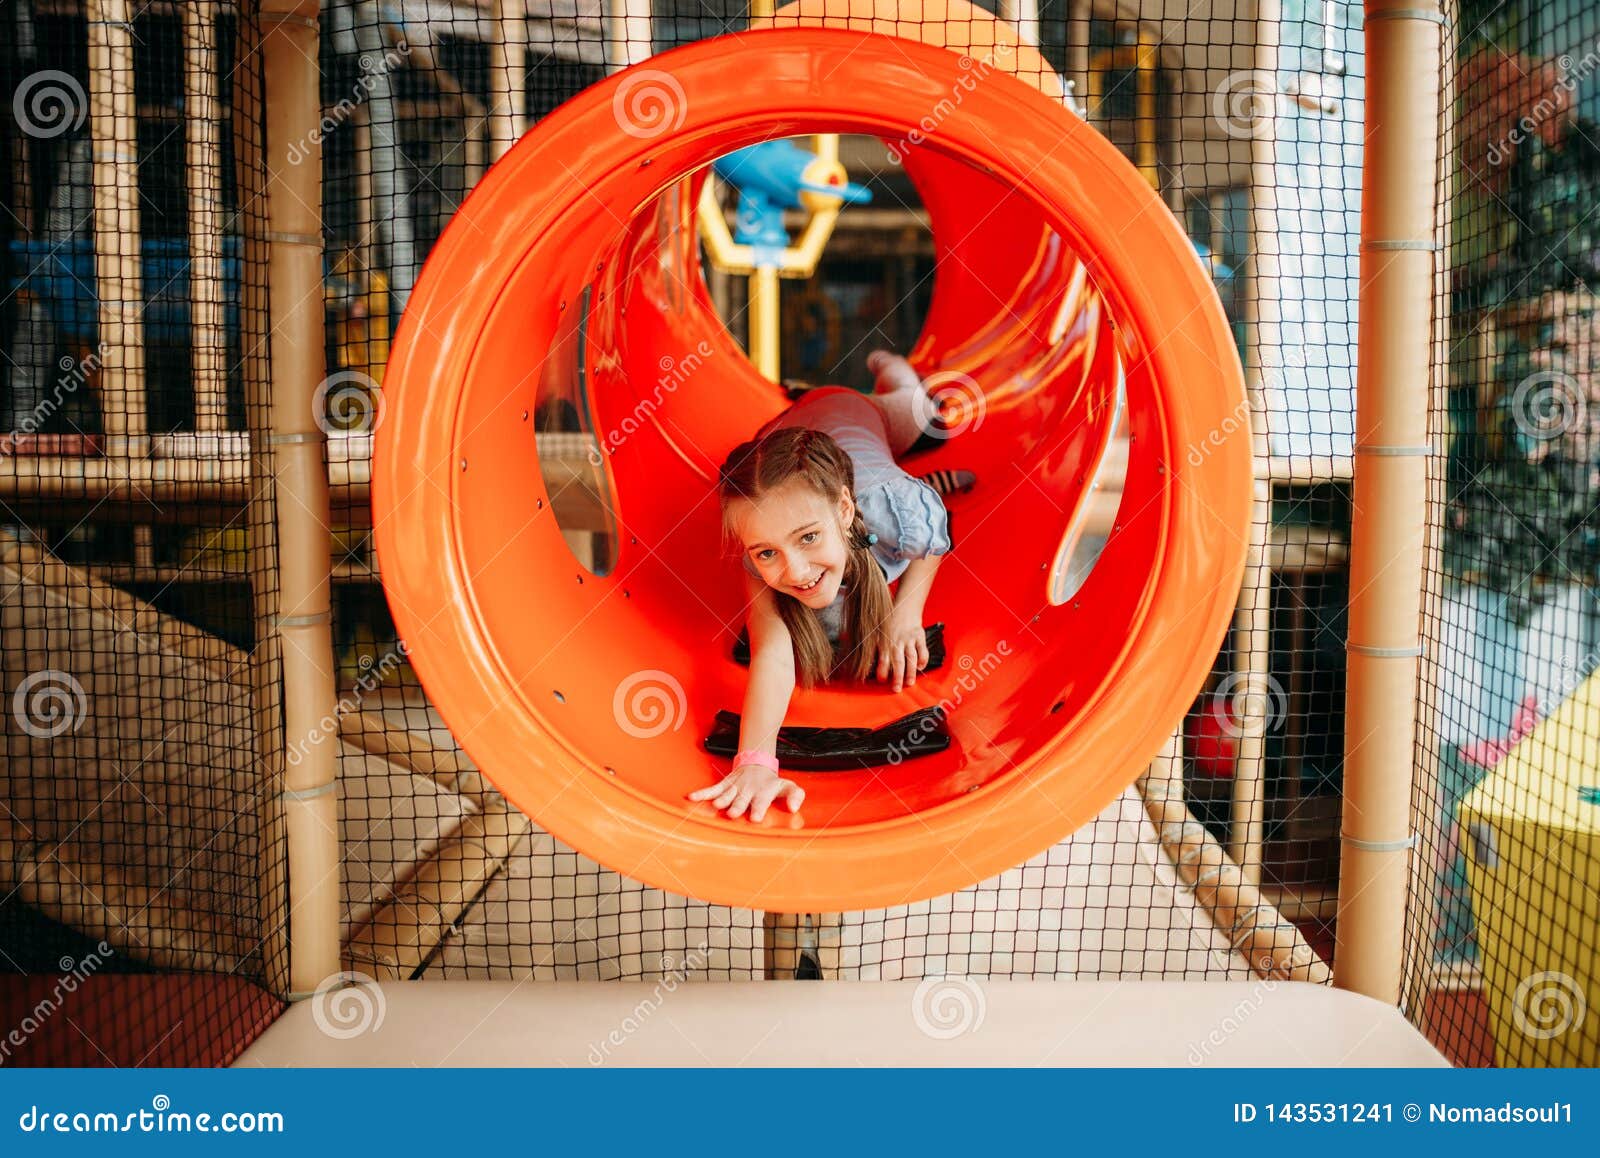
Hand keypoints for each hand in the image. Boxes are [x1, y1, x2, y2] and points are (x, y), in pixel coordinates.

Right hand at [687, 762, 804, 821]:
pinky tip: (692, 797)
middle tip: (732, 813)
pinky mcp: (724, 785)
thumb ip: (795, 796)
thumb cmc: (771, 782)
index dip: (758, 808)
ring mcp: (735, 787)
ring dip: (722, 799)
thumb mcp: (787, 786)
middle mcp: (748, 790)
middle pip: (742, 799)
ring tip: (717, 805)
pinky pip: (712, 789)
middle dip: (737, 805)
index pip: (761, 801)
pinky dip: (702, 793)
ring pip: (727, 793)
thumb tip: (794, 808)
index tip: (755, 817)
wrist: (757, 764)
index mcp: (764, 792)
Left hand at [876, 606, 929, 691]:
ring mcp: (909, 639)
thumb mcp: (878, 632)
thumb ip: (873, 647)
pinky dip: (923, 659)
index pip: (883, 659)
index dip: (882, 671)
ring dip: (911, 671)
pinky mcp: (919, 636)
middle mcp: (897, 641)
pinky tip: (920, 667)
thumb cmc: (889, 623)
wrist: (905, 607)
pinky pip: (922, 650)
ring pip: (911, 657)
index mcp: (885, 642)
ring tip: (910, 683)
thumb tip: (863, 661)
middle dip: (897, 677)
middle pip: (897, 661)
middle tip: (896, 689)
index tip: (882, 680)